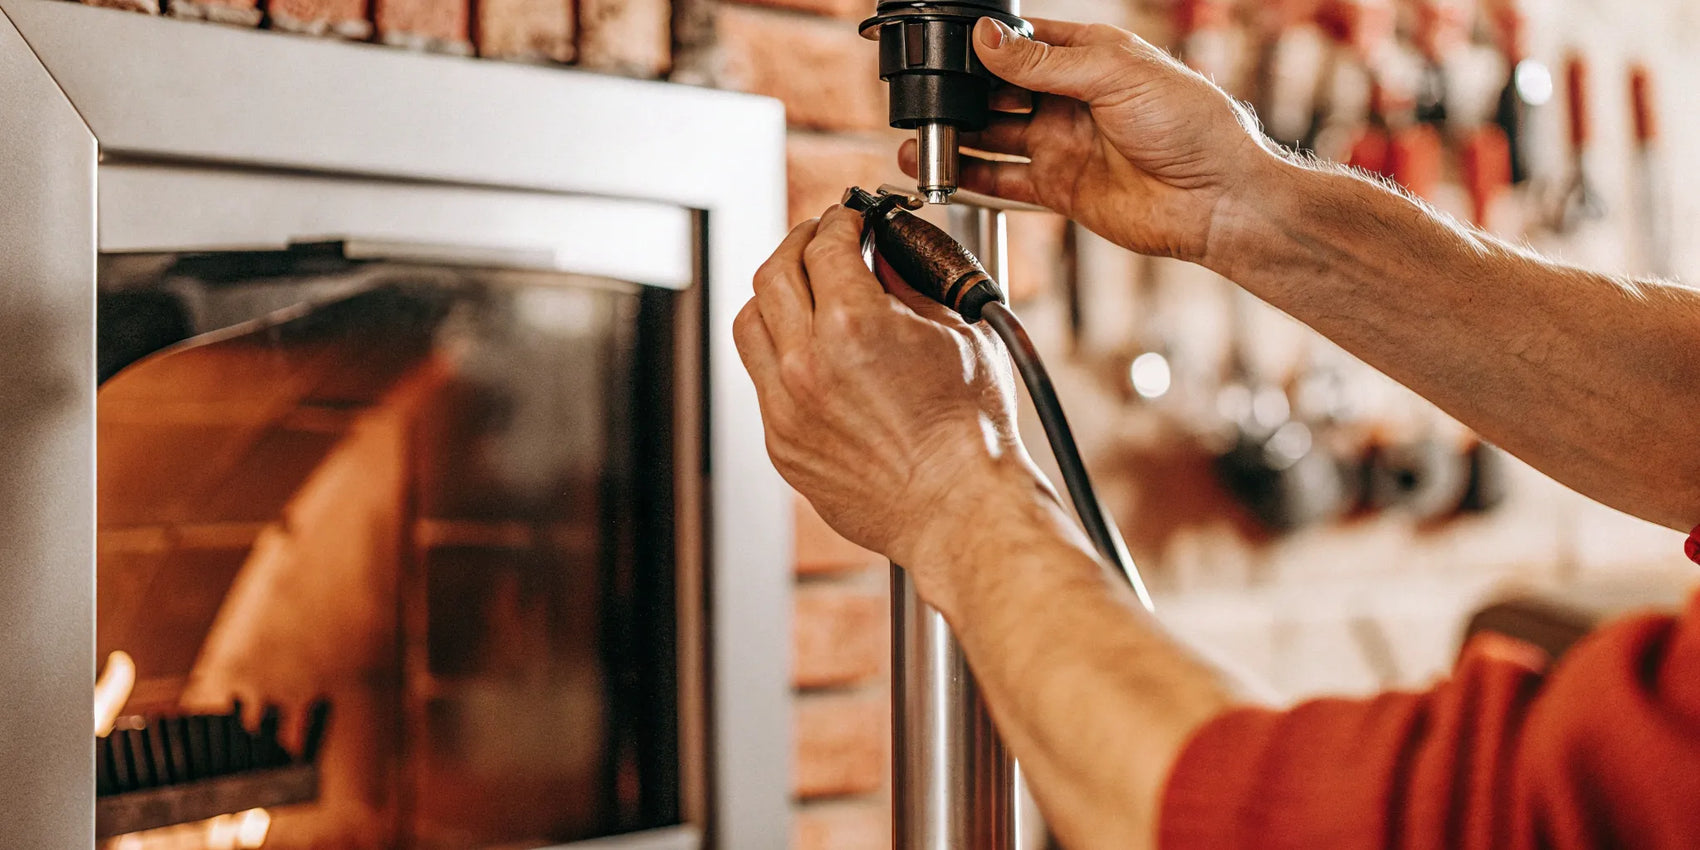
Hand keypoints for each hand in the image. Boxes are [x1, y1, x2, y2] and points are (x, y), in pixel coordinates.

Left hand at [733, 205, 1044, 600]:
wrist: (960, 509)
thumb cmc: (972, 434)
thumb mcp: (956, 333)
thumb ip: (908, 286)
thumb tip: (882, 257)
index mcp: (853, 324)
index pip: (823, 245)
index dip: (837, 222)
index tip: (846, 220)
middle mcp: (807, 363)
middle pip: (773, 274)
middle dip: (798, 244)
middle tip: (818, 239)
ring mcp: (786, 407)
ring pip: (750, 324)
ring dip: (773, 296)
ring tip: (801, 290)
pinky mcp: (782, 443)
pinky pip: (761, 380)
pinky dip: (779, 353)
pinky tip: (808, 351)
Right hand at [901, 17, 1273, 264]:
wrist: (1218, 200)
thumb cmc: (1190, 126)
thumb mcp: (1115, 76)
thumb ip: (1043, 64)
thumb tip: (987, 40)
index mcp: (1090, 58)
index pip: (1024, 44)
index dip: (986, 47)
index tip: (947, 49)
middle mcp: (1071, 100)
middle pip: (1000, 91)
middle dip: (964, 92)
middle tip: (927, 98)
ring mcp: (1063, 144)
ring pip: (994, 136)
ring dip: (958, 135)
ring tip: (919, 136)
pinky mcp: (1060, 189)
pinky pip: (1003, 180)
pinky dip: (970, 176)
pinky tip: (940, 171)